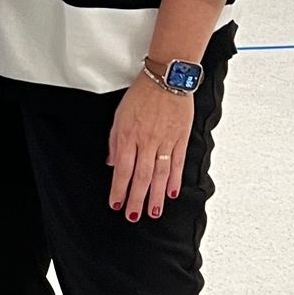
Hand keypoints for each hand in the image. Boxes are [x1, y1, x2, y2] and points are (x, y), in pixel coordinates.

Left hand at [107, 74, 193, 221]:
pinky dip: (174, 180)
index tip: (116, 204)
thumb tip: (113, 164)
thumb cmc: (142, 95)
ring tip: (154, 212)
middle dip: (136, 199)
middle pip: (141, 177)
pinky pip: (177, 163)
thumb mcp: (119, 116)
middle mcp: (146, 141)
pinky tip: (171, 193)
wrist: (167, 79)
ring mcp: (165, 141)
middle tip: (134, 216)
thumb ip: (115, 141)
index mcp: (128, 136)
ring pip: (160, 174)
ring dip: (156, 196)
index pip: (122, 170)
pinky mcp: (180, 138)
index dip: (119, 189)